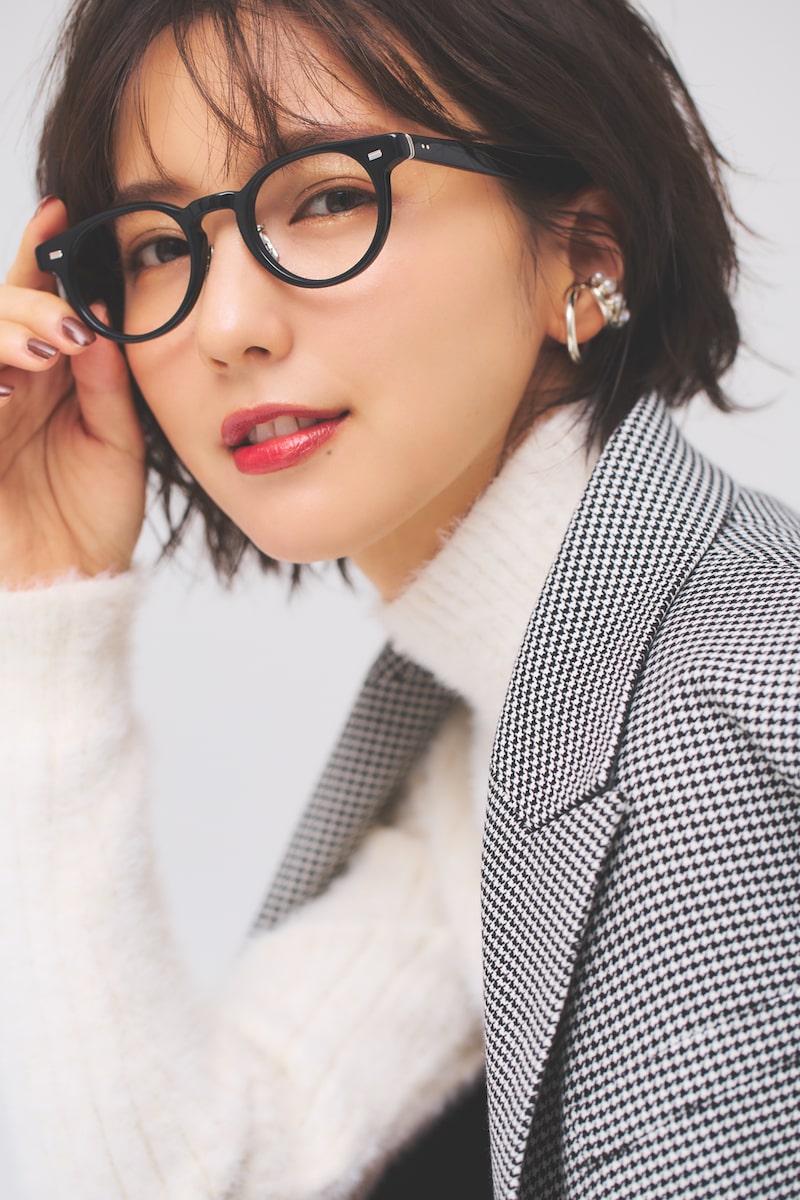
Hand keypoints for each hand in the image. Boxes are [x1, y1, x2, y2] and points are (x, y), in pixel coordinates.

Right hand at [0, 197, 145, 587]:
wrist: (69, 586)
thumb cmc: (94, 521)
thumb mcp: (116, 447)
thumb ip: (106, 386)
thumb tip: (98, 322)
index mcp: (51, 377)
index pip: (37, 304)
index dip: (40, 256)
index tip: (61, 210)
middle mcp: (10, 383)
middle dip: (29, 305)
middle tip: (67, 328)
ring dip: (4, 333)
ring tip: (43, 348)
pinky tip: (9, 381)